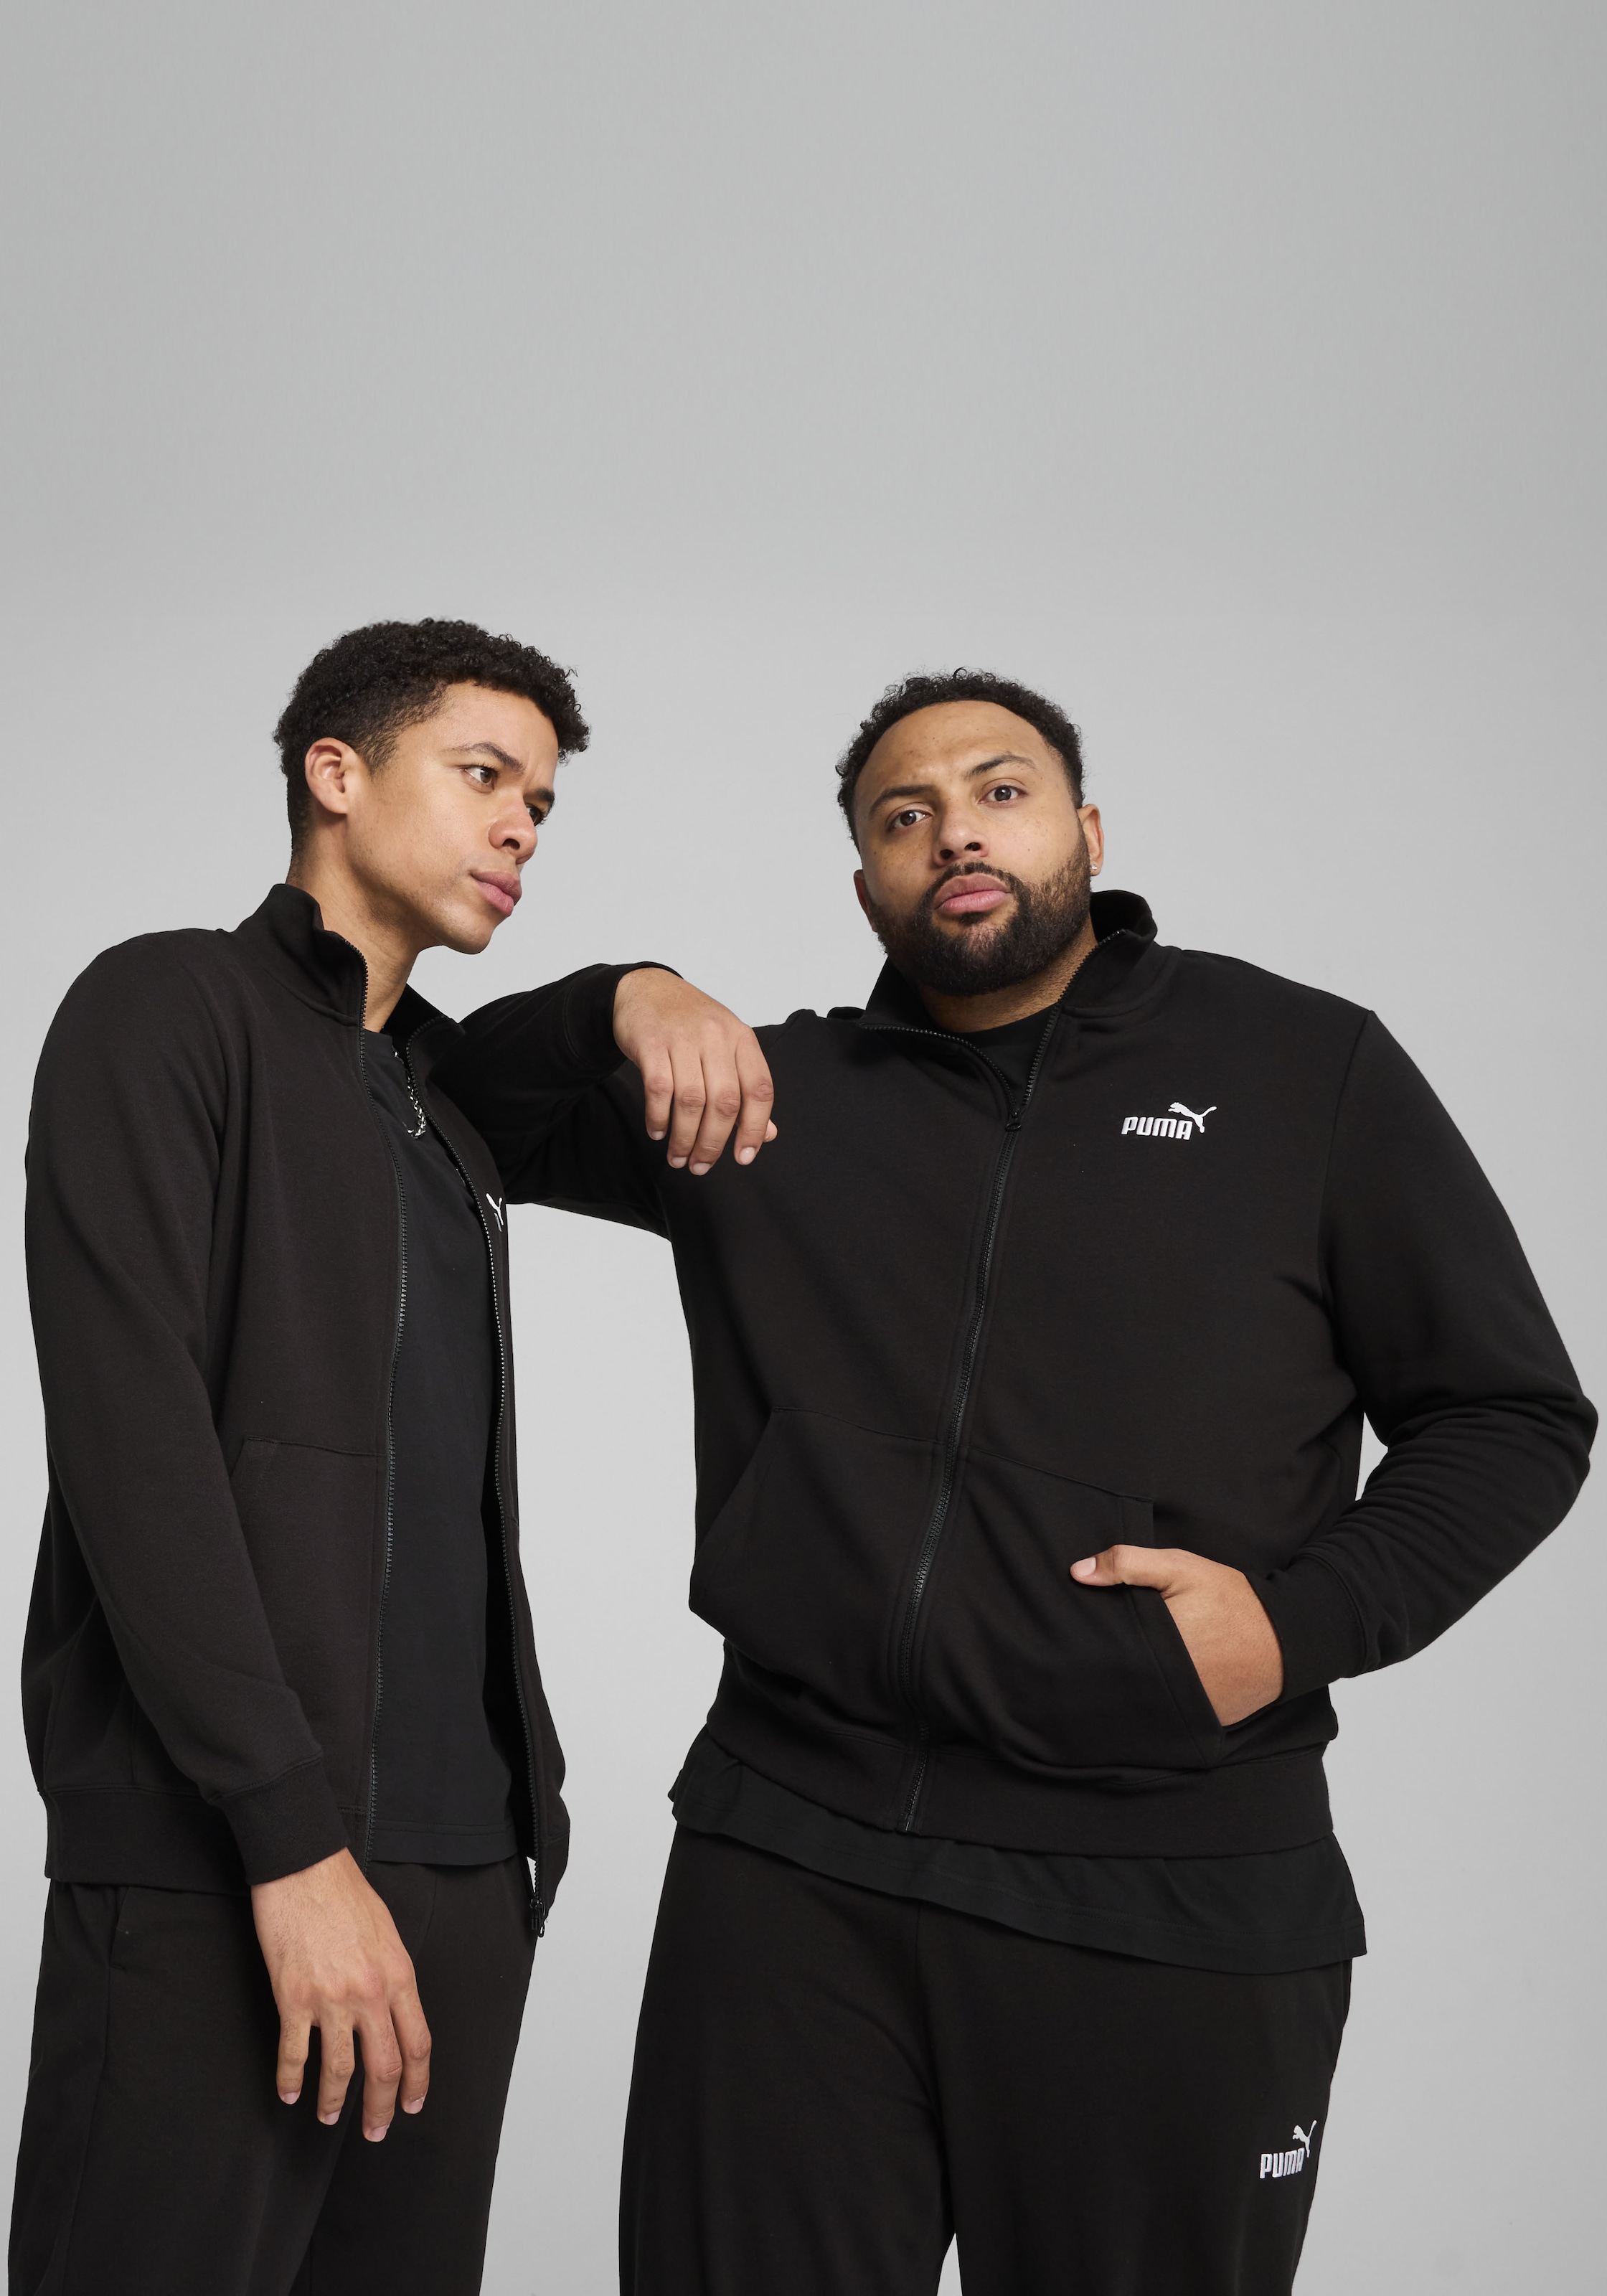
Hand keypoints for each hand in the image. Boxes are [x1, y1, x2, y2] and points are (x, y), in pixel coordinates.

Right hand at [251, 1848, 429, 2140]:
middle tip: (375, 2131)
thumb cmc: (345, 1894)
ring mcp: (332, 1997)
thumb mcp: (386, 1933)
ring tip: (330, 2117)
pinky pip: (295, 2052)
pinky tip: (288, 2092)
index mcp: (399, 1975)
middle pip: (385, 2065)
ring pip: (341, 2068)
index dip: (417, 2081)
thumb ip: (391, 1975)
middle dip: (382, 2106)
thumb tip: (392, 2011)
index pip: (418, 2042)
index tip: (413, 2104)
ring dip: (335, 2101)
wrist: (304, 1868)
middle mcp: (371, 1992)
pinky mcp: (293, 1997)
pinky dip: (291, 2078)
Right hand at [613, 969, 776, 1174]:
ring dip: (684, 1137)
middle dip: (713, 1143)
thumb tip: (767, 1134)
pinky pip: (658, 1088)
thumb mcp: (726, 1047)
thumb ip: (746, 1088)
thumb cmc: (690, 1023)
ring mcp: (683, 1037)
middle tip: (700, 1166)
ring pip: (691, 1100)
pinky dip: (658, 1117)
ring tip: (678, 1157)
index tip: (744, 1157)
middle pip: (724, 1101)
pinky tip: (658, 1132)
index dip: (755, 1128)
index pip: (760, 1089)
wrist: (645, 988)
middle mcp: (717, 1036)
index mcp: (742, 1038)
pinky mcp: (651, 1041)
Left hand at [1070, 1545, 1283, 1725]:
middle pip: (1122, 1680)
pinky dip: (1161, 1705)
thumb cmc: (1231, 1598)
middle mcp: (1170, 1683)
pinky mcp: (1206, 1721)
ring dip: (1133, 1690)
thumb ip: (1128, 1565)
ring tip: (1122, 1675)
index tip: (1078, 1640)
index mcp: (1158, 1644)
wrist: (1288, 1636)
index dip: (1089, 1648)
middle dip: (1108, 1670)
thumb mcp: (1180, 1568)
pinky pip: (1172, 1716)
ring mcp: (1189, 1707)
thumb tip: (1077, 1572)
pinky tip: (1154, 1690)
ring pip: (1144, 1701)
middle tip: (1093, 1660)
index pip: (1107, 1653)